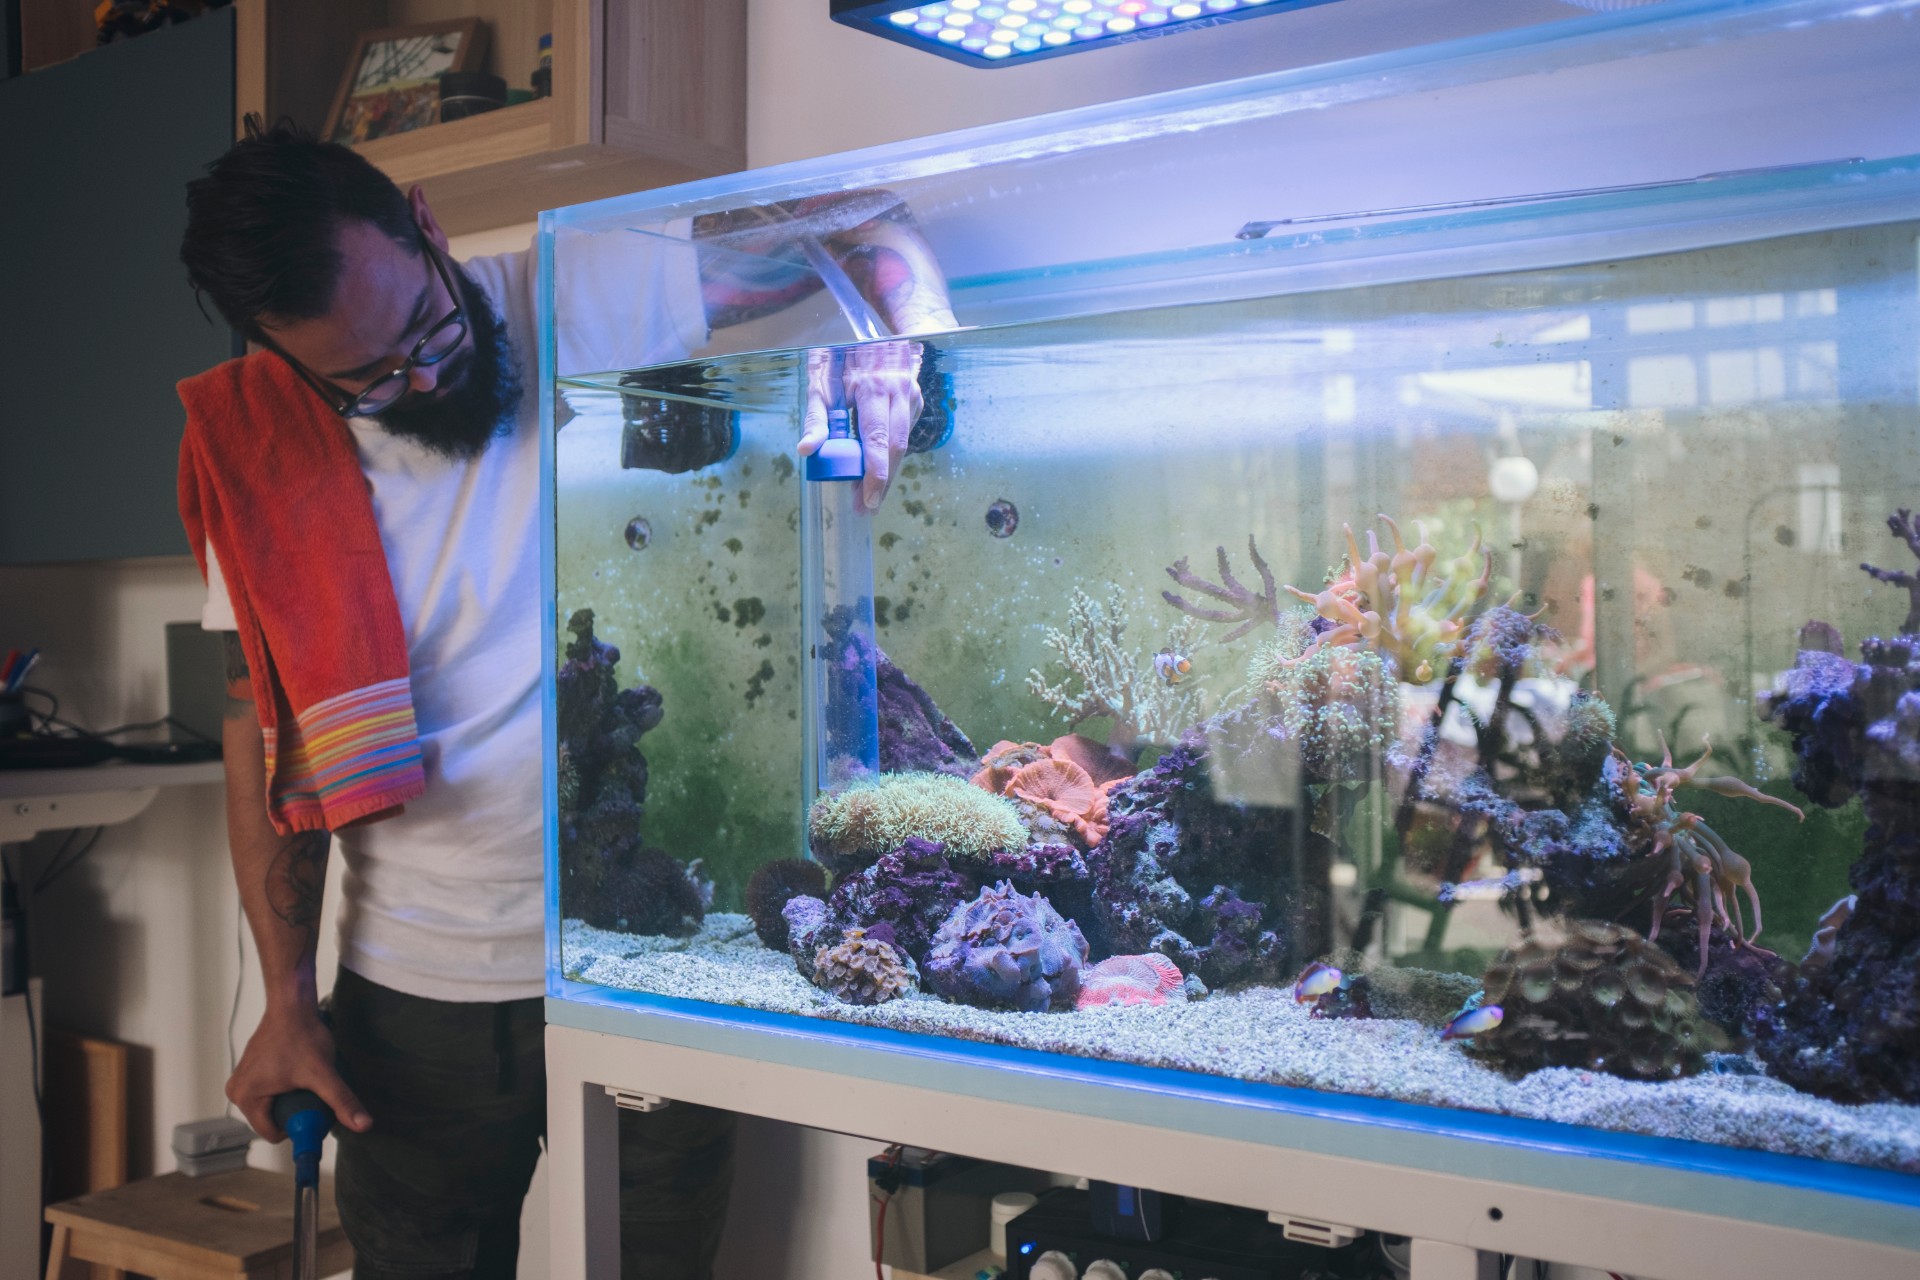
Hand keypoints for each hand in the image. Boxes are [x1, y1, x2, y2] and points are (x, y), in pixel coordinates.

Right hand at [227, 1002, 370, 1141]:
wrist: (292, 1006)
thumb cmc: (302, 1035)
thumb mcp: (323, 1073)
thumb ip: (342, 1101)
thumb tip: (364, 1125)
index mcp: (246, 1097)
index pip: (273, 1133)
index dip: (297, 1127)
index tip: (314, 1111)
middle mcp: (236, 1091)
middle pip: (270, 1121)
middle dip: (293, 1114)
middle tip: (312, 1093)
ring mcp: (240, 1080)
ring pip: (269, 1108)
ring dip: (288, 1102)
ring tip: (304, 1083)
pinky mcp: (248, 1071)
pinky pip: (266, 1093)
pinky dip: (282, 1091)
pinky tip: (296, 1076)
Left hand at [798, 341, 923, 513]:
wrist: (876, 337)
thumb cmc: (841, 360)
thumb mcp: (821, 385)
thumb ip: (816, 419)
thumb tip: (806, 451)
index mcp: (874, 387)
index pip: (878, 439)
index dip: (875, 473)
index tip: (867, 499)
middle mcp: (899, 391)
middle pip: (896, 448)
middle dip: (881, 482)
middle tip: (865, 507)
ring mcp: (912, 396)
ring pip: (903, 443)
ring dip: (887, 470)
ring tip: (866, 493)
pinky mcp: (916, 400)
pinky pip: (903, 433)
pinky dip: (890, 452)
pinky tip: (876, 463)